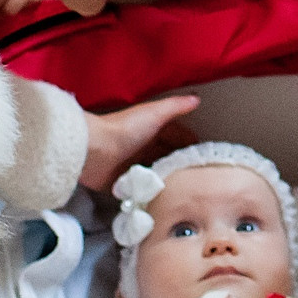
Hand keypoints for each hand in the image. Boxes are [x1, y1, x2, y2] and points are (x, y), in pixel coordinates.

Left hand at [82, 94, 200, 190]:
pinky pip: (141, 189)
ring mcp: (132, 166)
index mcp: (150, 129)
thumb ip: (174, 107)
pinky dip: (151, 193)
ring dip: (168, 179)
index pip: (175, 136)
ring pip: (156, 173)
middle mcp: (142, 147)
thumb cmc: (124, 129)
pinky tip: (164, 199)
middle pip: (166, 156)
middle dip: (181, 164)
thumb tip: (195, 99)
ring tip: (186, 190)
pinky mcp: (123, 182)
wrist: (94, 150)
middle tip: (199, 176)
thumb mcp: (154, 113)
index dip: (189, 143)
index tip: (204, 154)